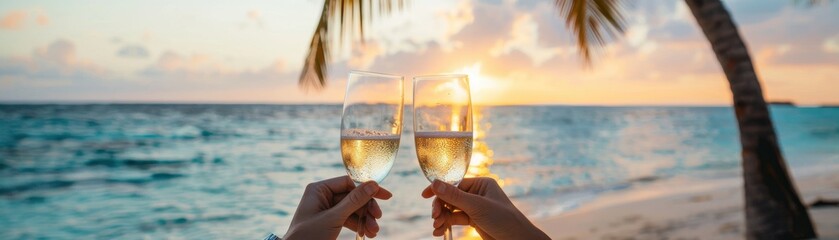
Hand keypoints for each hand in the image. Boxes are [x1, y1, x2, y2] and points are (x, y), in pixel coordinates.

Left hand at [284, 176, 392, 238]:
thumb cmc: (308, 236)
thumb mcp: (333, 218)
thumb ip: (354, 201)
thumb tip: (373, 184)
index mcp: (318, 189)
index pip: (349, 182)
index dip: (367, 189)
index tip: (385, 196)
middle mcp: (323, 196)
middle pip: (353, 197)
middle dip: (367, 209)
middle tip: (377, 218)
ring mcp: (327, 209)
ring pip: (353, 209)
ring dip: (365, 220)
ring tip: (373, 232)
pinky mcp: (330, 221)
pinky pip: (349, 219)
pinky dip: (359, 226)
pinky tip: (368, 233)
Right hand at [422, 178, 548, 239]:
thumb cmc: (504, 220)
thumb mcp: (477, 207)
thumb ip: (454, 196)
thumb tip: (434, 182)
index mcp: (481, 183)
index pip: (454, 183)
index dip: (439, 189)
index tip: (424, 195)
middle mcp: (477, 193)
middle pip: (450, 197)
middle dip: (440, 208)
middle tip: (435, 218)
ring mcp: (475, 207)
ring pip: (451, 210)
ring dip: (442, 218)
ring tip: (437, 228)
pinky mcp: (474, 220)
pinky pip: (456, 219)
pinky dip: (447, 224)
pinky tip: (440, 232)